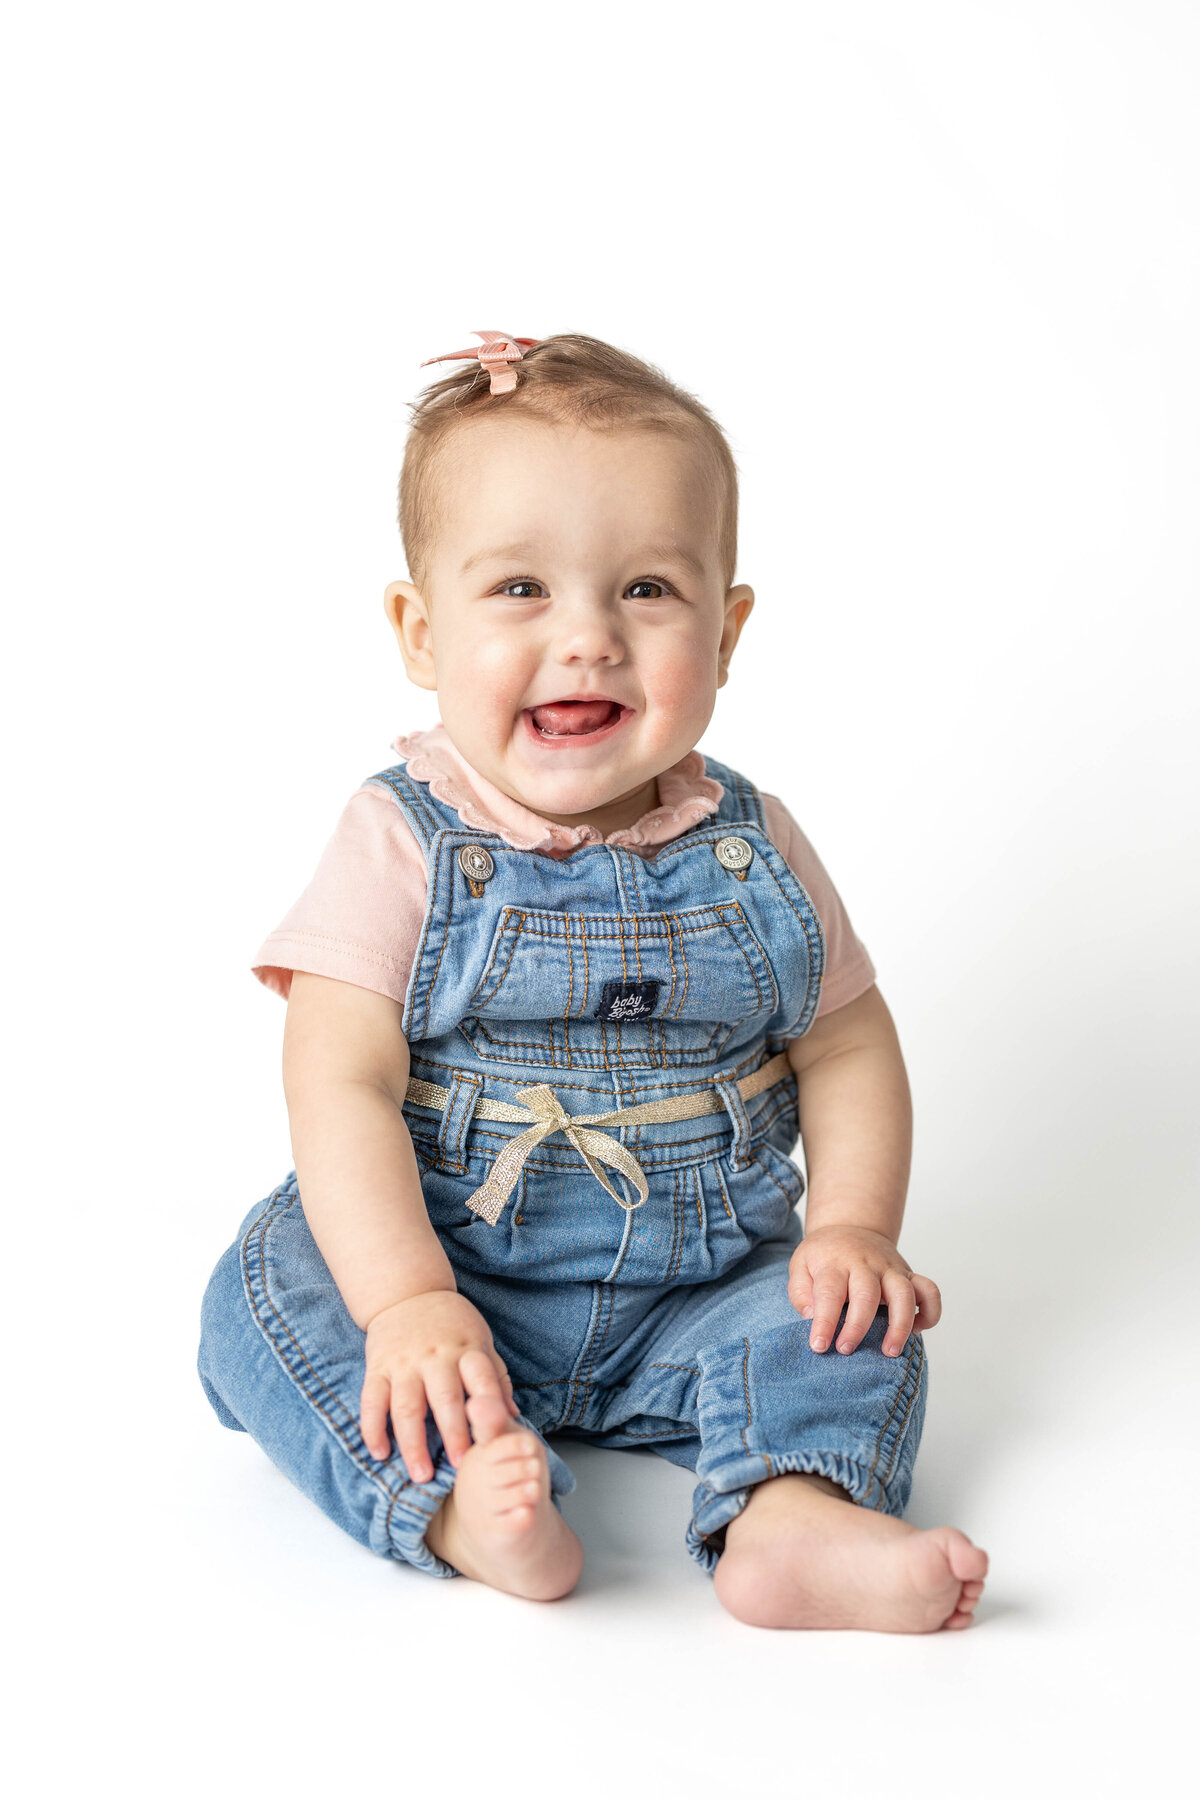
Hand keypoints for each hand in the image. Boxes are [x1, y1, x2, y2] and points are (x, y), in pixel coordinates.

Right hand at [359, 1290, 520, 1477]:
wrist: (407, 1291)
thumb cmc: (452, 1323)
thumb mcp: (481, 1340)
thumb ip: (495, 1377)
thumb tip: (513, 1416)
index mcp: (467, 1350)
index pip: (481, 1380)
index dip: (486, 1411)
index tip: (490, 1444)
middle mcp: (436, 1356)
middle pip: (444, 1399)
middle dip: (452, 1434)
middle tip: (458, 1467)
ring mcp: (404, 1362)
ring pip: (406, 1406)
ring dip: (412, 1443)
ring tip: (420, 1474)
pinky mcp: (377, 1367)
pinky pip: (372, 1400)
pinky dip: (373, 1428)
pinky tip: (379, 1452)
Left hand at [787, 1225, 941, 1357]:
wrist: (851, 1226)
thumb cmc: (824, 1255)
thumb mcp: (801, 1265)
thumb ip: (801, 1292)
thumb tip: (811, 1316)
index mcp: (835, 1263)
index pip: (829, 1292)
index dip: (824, 1321)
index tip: (819, 1346)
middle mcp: (865, 1263)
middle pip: (867, 1293)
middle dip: (858, 1326)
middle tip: (846, 1350)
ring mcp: (890, 1268)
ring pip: (904, 1293)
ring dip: (900, 1324)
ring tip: (890, 1351)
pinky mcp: (908, 1274)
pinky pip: (930, 1290)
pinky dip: (930, 1312)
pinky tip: (917, 1330)